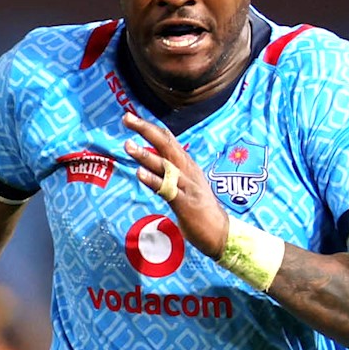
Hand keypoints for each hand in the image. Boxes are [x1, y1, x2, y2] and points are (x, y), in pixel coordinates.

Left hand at [122, 112, 228, 258]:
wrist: (221, 233)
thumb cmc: (200, 209)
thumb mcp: (186, 183)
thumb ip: (170, 171)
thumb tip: (152, 159)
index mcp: (187, 165)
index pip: (168, 139)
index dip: (150, 127)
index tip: (130, 116)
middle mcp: (188, 171)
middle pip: (167, 145)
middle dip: (146, 130)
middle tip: (127, 118)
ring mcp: (187, 186)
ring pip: (165, 166)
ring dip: (146, 155)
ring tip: (128, 145)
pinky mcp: (186, 204)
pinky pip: (167, 190)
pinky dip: (154, 181)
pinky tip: (140, 173)